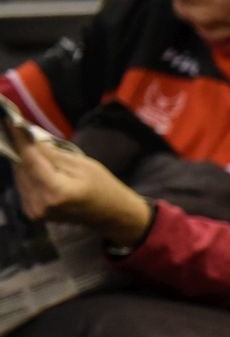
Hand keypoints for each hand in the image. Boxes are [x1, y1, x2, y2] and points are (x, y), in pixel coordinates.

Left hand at [10, 128, 152, 247]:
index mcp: (55, 191)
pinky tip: (37, 168)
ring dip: (24, 162)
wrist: (112, 214)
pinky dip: (27, 175)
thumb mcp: (82, 164)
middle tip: (22, 132)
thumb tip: (27, 135)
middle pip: (21, 169)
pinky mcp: (33, 213)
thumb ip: (52, 153)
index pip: (29, 160)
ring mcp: (35, 211)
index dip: (19, 139)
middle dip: (21, 150)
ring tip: (31, 149)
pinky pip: (23, 187)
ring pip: (20, 177)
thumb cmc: (103, 187)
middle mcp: (40, 203)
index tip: (10, 121)